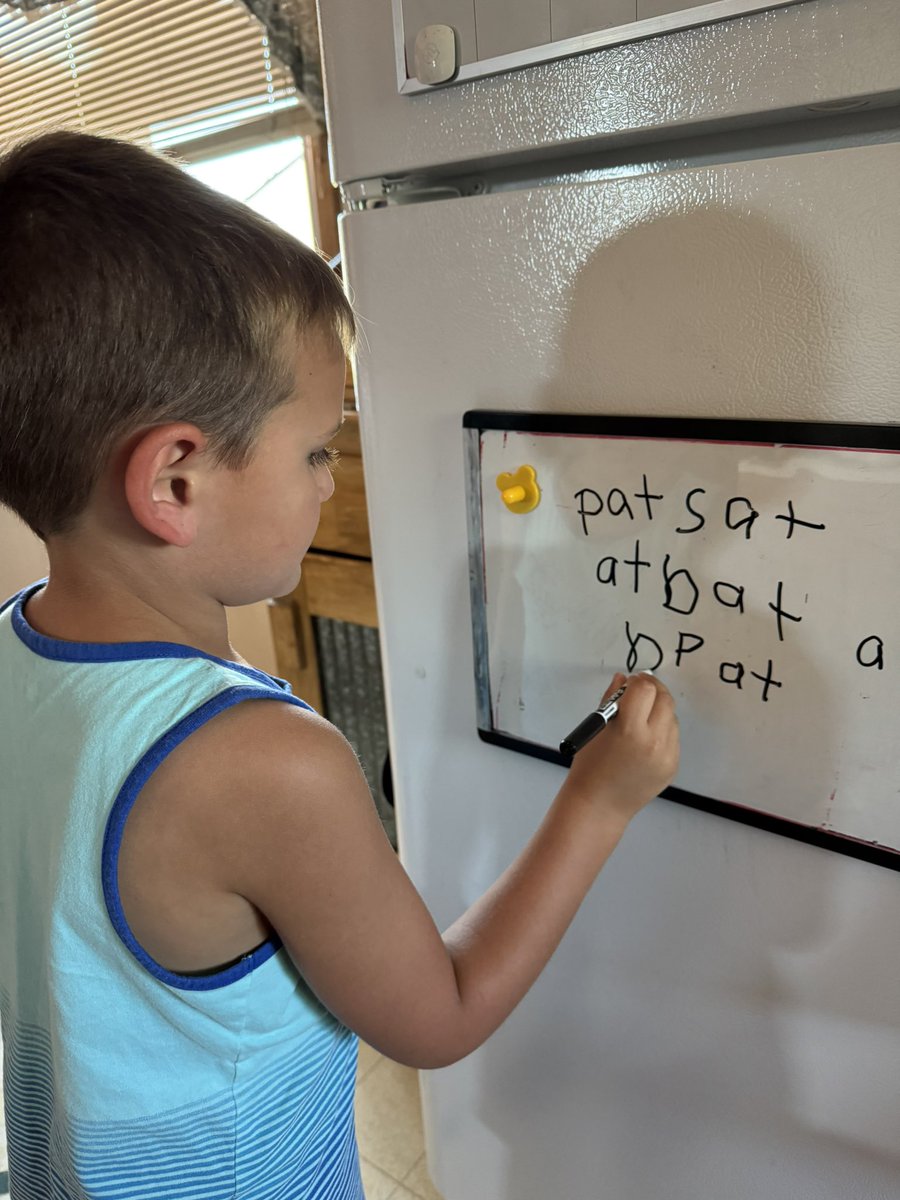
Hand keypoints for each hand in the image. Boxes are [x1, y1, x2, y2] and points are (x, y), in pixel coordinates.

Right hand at [564, 672, 679, 824]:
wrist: (599, 805)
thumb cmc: (590, 766)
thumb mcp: (596, 727)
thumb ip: (611, 699)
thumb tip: (623, 679)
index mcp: (629, 729)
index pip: (645, 689)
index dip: (638, 681)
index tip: (631, 682)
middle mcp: (653, 741)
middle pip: (665, 699)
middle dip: (653, 690)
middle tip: (640, 691)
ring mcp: (666, 756)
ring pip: (672, 717)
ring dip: (660, 709)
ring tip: (642, 716)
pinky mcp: (672, 766)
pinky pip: (673, 737)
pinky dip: (663, 730)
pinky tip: (647, 736)